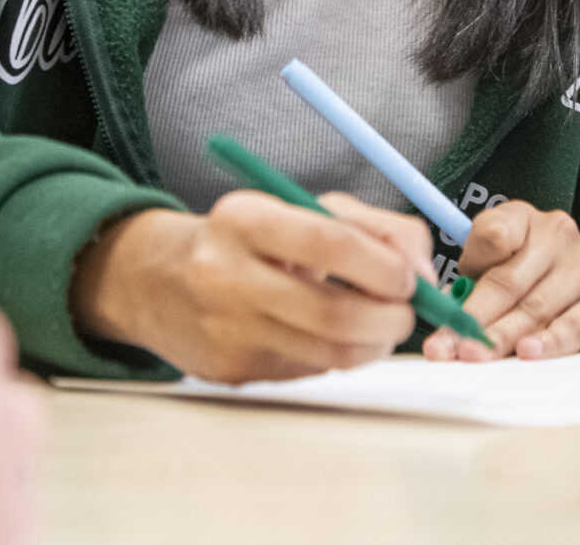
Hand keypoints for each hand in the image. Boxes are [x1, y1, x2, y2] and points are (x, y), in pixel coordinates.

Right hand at [69, 192, 431, 383]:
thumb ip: (374, 228)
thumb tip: (424, 273)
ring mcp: (225, 329)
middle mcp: (227, 274)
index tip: (409, 277)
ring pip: (329, 353)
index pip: (331, 244)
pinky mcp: (229, 371)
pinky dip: (336, 357)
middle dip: (392, 318)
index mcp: (245, 219)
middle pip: (336, 313)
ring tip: (380, 325)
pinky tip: (329, 336)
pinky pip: (307, 371)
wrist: (156, 280)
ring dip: (374, 344)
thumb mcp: (301, 208)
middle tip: (408, 311)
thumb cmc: (245, 239)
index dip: (385, 267)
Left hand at [421, 199, 579, 361]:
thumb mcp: (505, 261)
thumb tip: (441, 310)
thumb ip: (475, 281)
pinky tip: (526, 353)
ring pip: (534, 309)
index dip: (467, 268)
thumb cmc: (536, 273)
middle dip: (473, 318)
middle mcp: (556, 237)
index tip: (444, 301)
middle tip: (450, 345)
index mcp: (523, 220)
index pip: (492, 234)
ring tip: (476, 354)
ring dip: (501, 337)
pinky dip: (547, 343)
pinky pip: (572, 327)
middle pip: (507, 281)